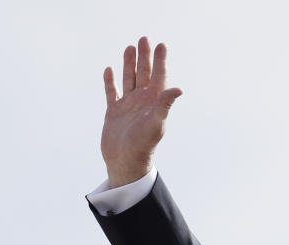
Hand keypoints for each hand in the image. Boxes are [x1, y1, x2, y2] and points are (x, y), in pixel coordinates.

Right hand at [100, 37, 182, 187]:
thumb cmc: (143, 144)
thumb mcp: (156, 122)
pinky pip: (112, 93)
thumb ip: (165, 104)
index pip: (160, 77)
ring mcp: (128, 106)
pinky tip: (110, 70)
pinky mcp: (114, 112)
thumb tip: (178, 89)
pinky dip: (111, 82)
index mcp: (154, 103)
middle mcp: (142, 102)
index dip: (161, 61)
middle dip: (144, 57)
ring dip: (129, 64)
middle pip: (144, 74)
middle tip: (144, 39)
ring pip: (129, 80)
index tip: (161, 45)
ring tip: (129, 48)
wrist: (125, 161)